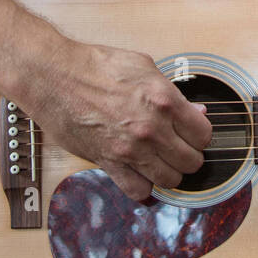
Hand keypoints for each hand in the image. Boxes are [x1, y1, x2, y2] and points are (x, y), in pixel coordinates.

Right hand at [23, 40, 212, 200]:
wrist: (54, 76)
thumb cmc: (95, 66)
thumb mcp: (144, 67)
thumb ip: (173, 93)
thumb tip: (197, 111)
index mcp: (164, 100)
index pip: (203, 134)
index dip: (199, 135)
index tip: (191, 133)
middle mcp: (151, 128)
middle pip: (191, 161)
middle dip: (188, 155)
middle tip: (176, 147)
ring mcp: (130, 149)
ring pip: (170, 180)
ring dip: (168, 172)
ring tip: (159, 161)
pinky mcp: (108, 162)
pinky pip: (138, 191)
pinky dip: (143, 186)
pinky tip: (139, 173)